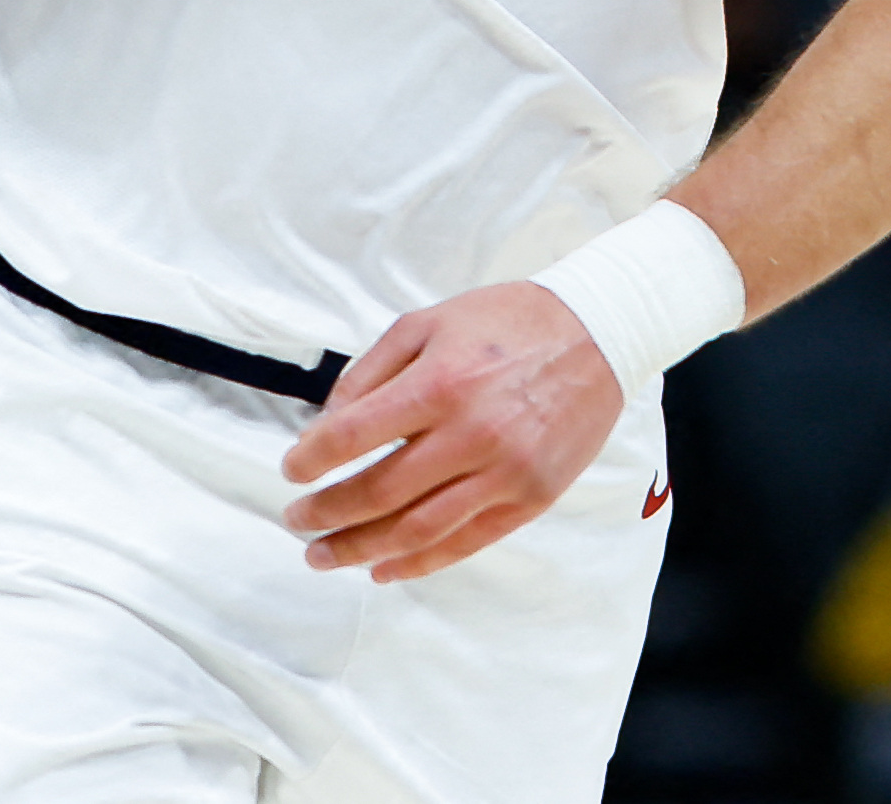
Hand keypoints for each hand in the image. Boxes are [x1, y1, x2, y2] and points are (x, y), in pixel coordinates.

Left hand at [279, 281, 622, 582]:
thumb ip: (371, 372)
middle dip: (325, 513)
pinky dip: (418, 563)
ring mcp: (505, 472)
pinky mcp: (531, 498)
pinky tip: (383, 568)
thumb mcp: (429, 323)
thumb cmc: (508, 323)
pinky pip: (464, 542)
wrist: (599, 333)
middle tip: (297, 521)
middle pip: (378, 493)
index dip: (310, 459)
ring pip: (416, 530)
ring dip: (360, 549)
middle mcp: (472, 433)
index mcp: (441, 383)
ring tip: (325, 554)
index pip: (352, 436)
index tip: (291, 471)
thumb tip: (327, 424)